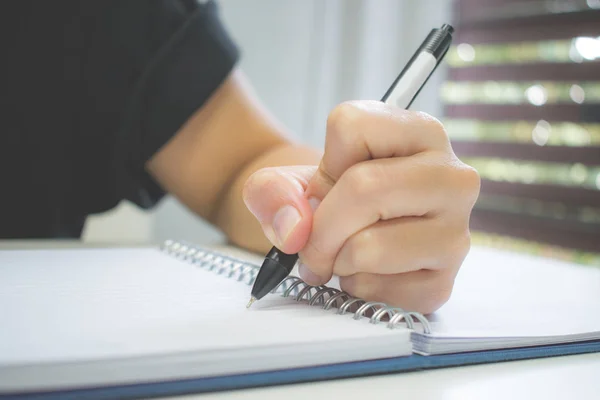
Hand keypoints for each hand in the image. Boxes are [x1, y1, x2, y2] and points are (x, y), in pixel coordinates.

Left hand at [242, 101, 479, 313]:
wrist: (358, 235)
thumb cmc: (334, 198)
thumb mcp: (293, 180)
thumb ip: (271, 190)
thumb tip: (294, 231)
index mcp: (420, 132)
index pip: (350, 126)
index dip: (323, 164)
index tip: (330, 184)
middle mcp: (451, 177)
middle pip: (363, 187)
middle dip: (321, 225)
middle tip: (313, 242)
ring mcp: (456, 232)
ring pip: (369, 247)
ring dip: (337, 260)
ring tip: (345, 253)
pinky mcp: (444, 281)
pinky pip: (380, 292)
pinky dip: (356, 288)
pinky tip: (367, 273)